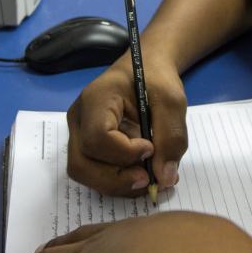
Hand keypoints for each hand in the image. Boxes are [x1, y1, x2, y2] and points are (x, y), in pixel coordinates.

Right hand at [65, 58, 187, 196]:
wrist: (144, 68)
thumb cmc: (155, 78)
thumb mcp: (172, 101)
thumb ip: (171, 137)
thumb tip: (164, 178)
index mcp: (96, 98)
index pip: (97, 137)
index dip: (125, 152)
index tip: (151, 147)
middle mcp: (79, 118)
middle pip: (81, 163)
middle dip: (116, 179)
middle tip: (148, 180)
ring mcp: (79, 133)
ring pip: (84, 172)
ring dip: (118, 184)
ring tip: (148, 179)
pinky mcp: (86, 144)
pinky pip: (93, 171)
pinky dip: (117, 180)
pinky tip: (140, 174)